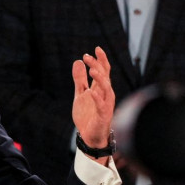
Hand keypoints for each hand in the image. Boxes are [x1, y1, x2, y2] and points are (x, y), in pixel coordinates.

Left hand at [71, 46, 114, 161]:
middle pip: (105, 76)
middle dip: (97, 65)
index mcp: (101, 89)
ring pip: (106, 89)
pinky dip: (96, 98)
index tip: (96, 48)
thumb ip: (79, 79)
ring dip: (100, 79)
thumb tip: (78, 61)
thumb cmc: (88, 115)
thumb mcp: (80, 94)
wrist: (89, 135)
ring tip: (92, 70)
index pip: (104, 70)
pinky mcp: (103, 115)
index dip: (101, 59)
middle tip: (87, 56)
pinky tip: (90, 92)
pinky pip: (101, 105)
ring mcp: (106, 104)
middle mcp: (106, 94)